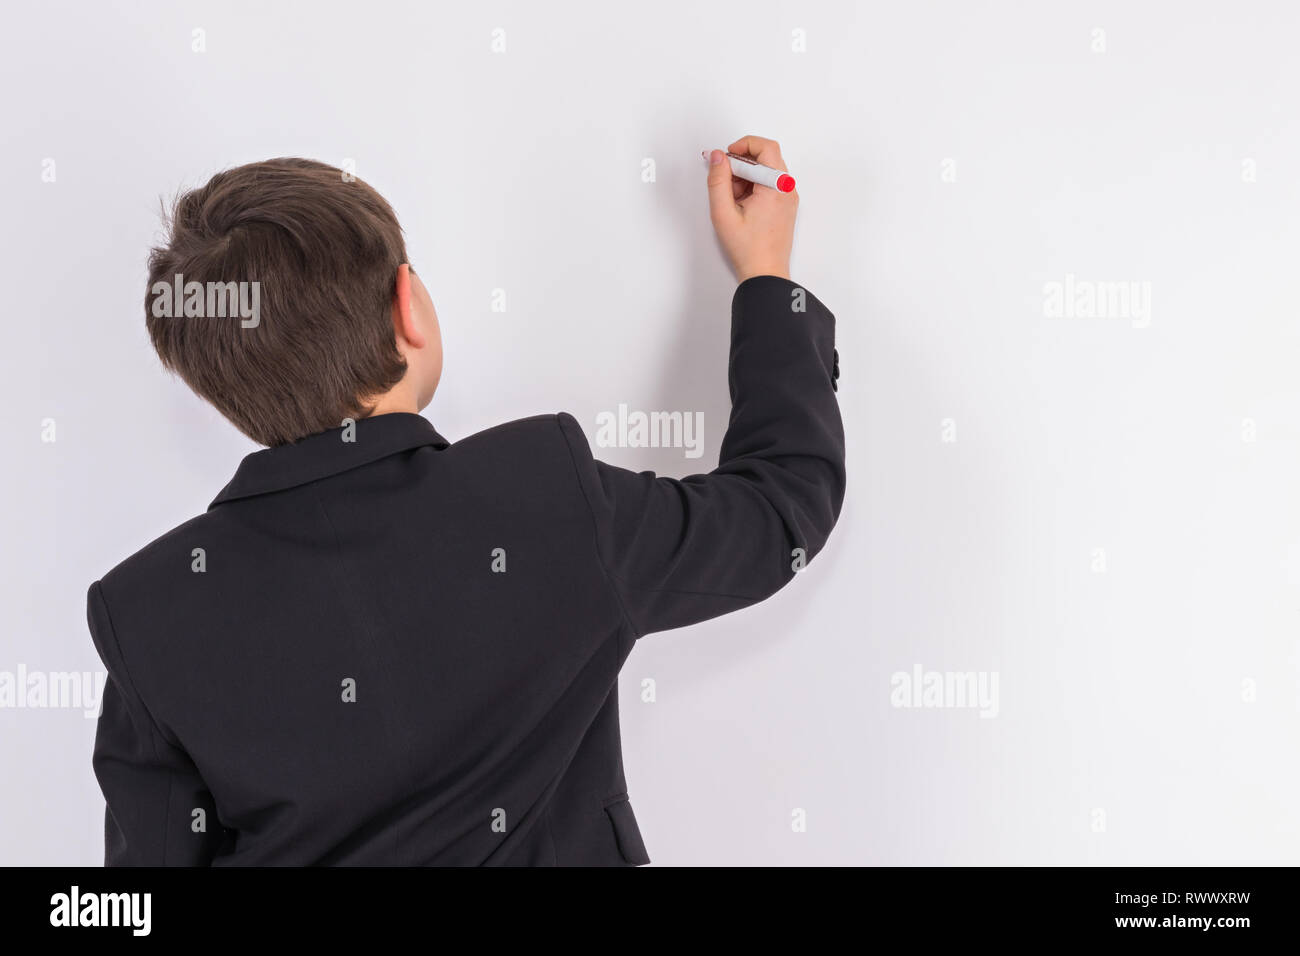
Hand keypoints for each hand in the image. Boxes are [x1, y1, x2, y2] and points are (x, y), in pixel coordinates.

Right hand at [706, 135, 796, 281]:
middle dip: (742, 163)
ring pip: (767, 171)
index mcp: (777, 187)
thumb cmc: (748, 249)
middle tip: (724, 181)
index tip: (726, 156)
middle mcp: (788, 189)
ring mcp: (788, 198)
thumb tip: (717, 157)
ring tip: (732, 199)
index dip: (742, 146)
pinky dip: (753, 187)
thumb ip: (718, 180)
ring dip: (746, 177)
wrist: (765, 274)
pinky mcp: (785, 206)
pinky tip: (740, 205)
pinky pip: (769, 185)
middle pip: (766, 158)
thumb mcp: (723, 213)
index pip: (765, 148)